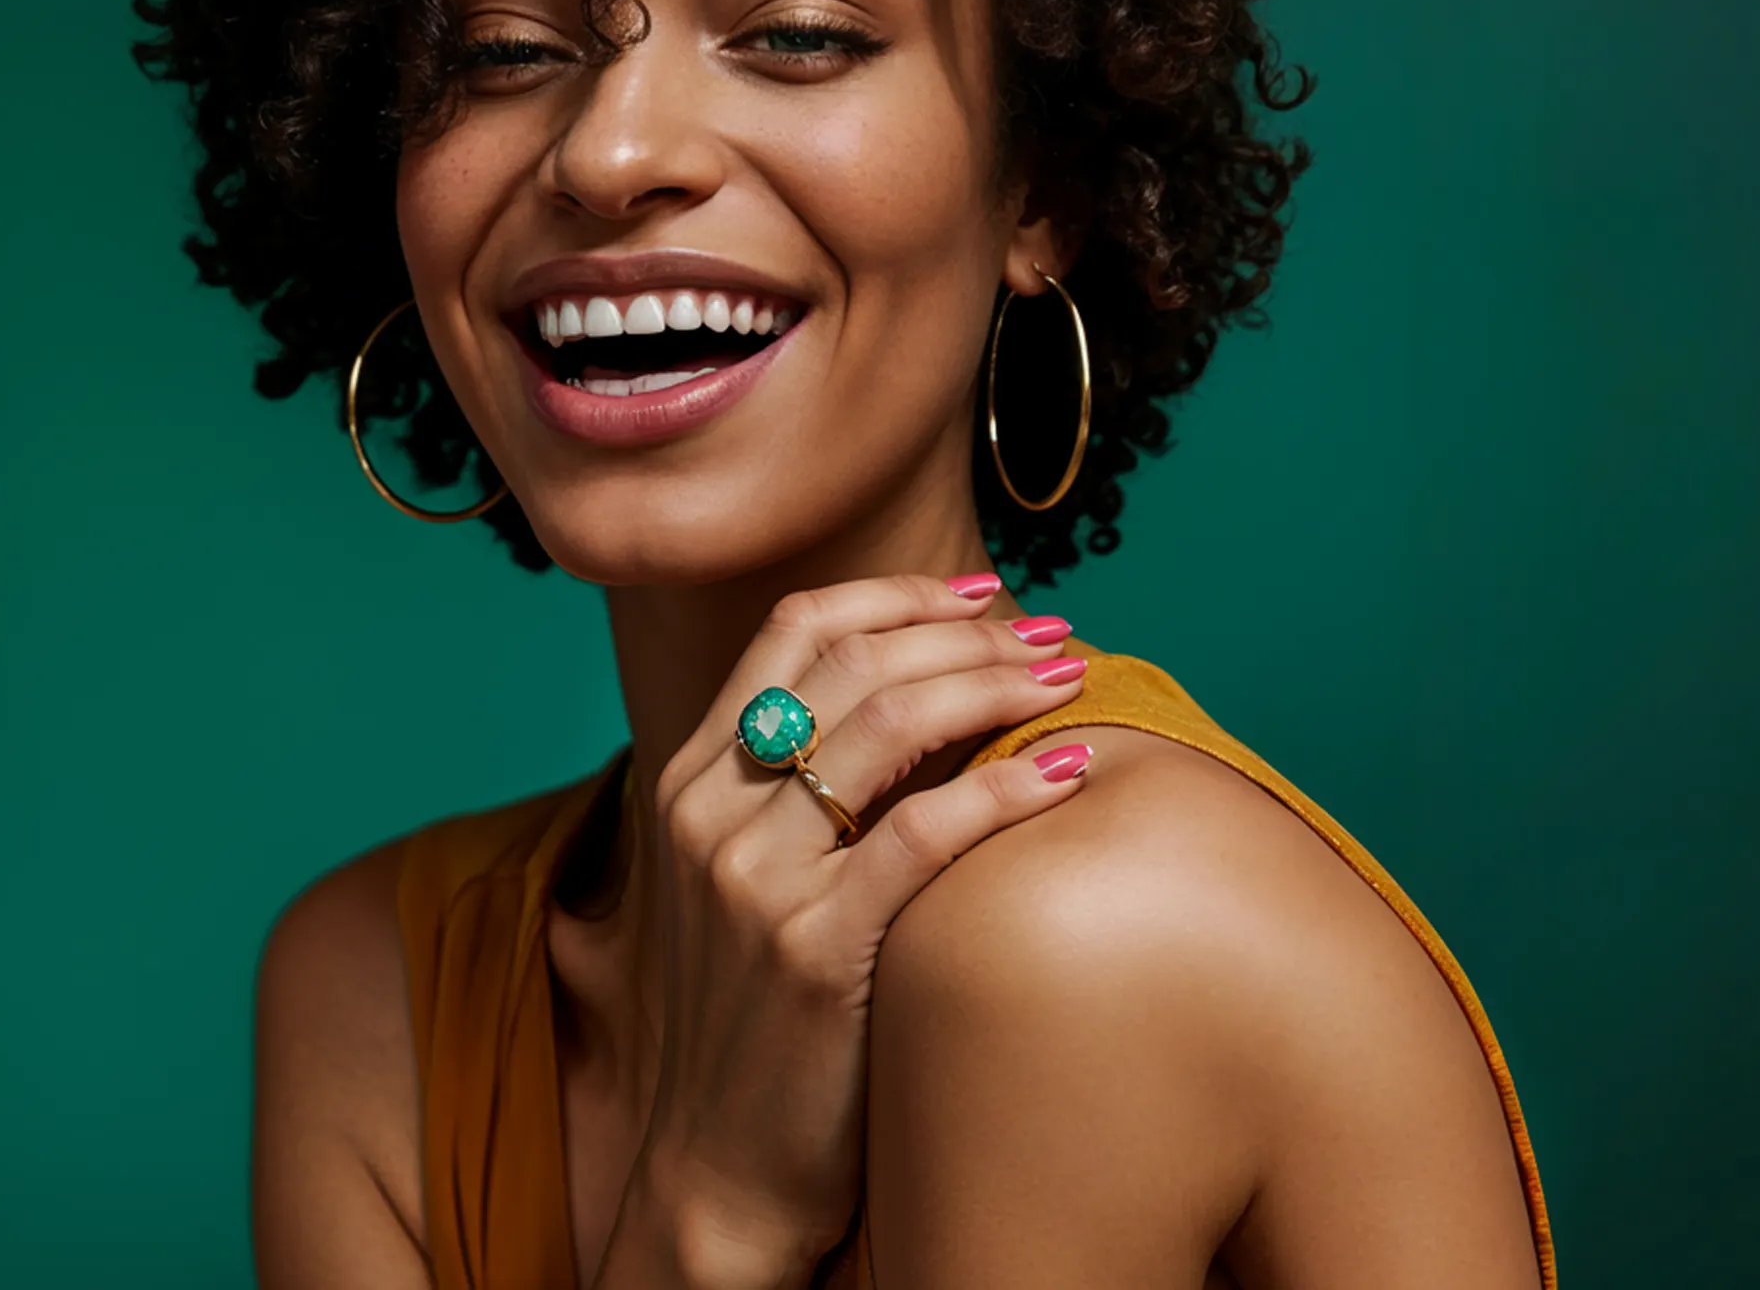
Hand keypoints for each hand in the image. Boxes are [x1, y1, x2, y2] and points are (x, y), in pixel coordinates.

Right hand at [602, 573, 1094, 1287]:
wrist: (717, 1167)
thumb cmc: (754, 1024)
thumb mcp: (745, 885)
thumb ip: (795, 797)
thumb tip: (914, 706)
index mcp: (690, 781)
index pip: (794, 630)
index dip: (897, 594)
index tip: (982, 591)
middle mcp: (711, 814)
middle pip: (855, 661)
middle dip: (968, 632)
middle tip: (1053, 635)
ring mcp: (755, 880)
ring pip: (890, 724)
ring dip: (994, 684)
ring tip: (1069, 681)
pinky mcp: (812, 953)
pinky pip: (922, 834)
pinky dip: (1003, 789)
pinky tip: (1064, 773)